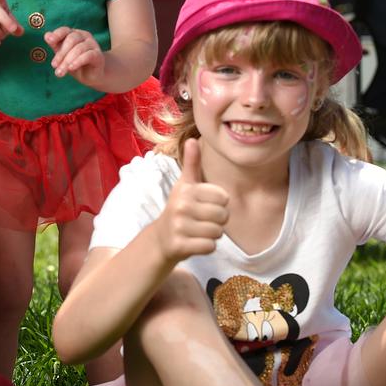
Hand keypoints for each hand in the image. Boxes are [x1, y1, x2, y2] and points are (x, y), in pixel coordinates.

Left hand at [44, 26, 104, 85]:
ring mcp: (92, 44)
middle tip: (54, 66)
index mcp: (74, 34)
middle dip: (61, 53)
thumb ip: (55, 45)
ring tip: (60, 72)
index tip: (50, 41)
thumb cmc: (74, 63)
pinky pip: (88, 55)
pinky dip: (78, 61)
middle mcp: (84, 36)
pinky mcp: (98, 55)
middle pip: (71, 40)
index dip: (57, 34)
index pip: (65, 30)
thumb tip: (47, 35)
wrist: (91, 76)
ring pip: (79, 49)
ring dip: (67, 61)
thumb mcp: (63, 55)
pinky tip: (71, 68)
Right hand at [155, 138, 228, 263]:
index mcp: (186, 189)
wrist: (161, 238)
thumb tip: (192, 139)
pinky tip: (194, 242)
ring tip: (198, 231)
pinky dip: (206, 246)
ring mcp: (179, 226)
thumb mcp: (185, 184)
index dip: (219, 204)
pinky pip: (210, 247)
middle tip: (201, 220)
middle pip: (223, 216)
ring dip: (212, 234)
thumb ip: (192, 163)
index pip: (224, 197)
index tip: (204, 205)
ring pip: (218, 232)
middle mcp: (181, 206)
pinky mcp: (180, 245)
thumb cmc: (180, 208)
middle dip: (217, 221)